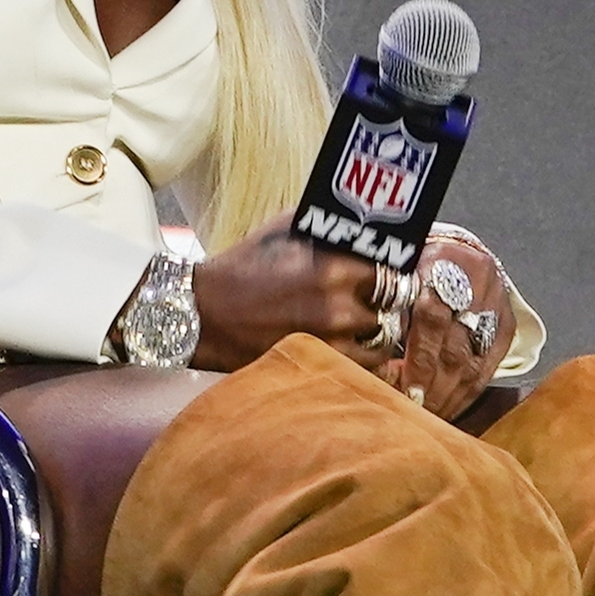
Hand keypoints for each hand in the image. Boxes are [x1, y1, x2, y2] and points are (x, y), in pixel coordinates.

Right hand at [191, 225, 390, 371]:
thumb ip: (327, 229)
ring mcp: (330, 342)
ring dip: (375, 333)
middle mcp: (338, 307)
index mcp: (332, 268)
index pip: (392, 270)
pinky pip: (362, 368)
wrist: (202, 313)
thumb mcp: (283, 231)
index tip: (388, 273)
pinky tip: (351, 349)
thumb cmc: (242, 267)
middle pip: (392, 307)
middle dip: (385, 302)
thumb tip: (363, 227)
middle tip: (376, 299)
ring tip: (360, 326)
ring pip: (382, 341)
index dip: (392, 272)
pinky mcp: (317, 366)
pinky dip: (361, 359)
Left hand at [373, 224, 519, 415]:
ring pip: (473, 361)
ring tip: (426, 417)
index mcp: (442, 260)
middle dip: (430, 385)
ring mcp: (496, 304)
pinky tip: (449, 409)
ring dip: (447, 396)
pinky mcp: (506, 324)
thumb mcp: (391, 269)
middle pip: (454, 345)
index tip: (400, 386)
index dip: (418, 357)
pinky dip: (467, 392)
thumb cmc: (409, 261)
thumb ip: (380, 300)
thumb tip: (360, 349)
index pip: (433, 315)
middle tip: (410, 411)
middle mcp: (476, 280)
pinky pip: (488, 366)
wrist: (453, 247)